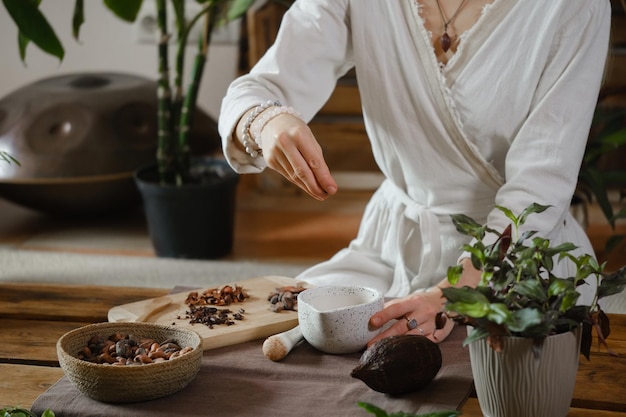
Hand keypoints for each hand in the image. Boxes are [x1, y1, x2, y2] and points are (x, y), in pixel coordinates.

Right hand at [260, 113, 336, 200]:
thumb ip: (317, 159)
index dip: (323, 177)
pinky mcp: (269, 160)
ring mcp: (274, 152)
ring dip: (307, 187)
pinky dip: (298, 182)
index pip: (313, 161)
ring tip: (319, 193)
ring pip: (294, 176)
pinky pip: (287, 175)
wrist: (271, 122)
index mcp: (298, 134)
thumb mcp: (309, 139)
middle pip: (302, 171)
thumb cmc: (296, 131)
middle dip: (315, 187)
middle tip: (325, 195)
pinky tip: (306, 186)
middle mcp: (284, 142)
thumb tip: (325, 183)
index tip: (332, 189)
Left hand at [366, 259, 481, 345]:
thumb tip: (373, 314)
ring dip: (397, 345)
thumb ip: (393, 307)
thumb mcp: (409, 299)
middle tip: (371, 345)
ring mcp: (432, 325)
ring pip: (412, 338)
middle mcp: (424, 312)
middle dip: (384, 337)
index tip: (372, 323)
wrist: (447, 301)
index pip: (396, 308)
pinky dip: (414, 348)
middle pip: (401, 327)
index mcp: (414, 301)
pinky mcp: (439, 335)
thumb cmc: (421, 302)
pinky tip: (404, 354)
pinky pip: (425, 344)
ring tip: (384, 351)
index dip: (383, 315)